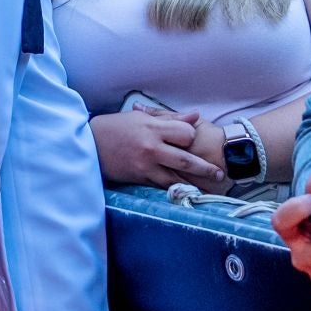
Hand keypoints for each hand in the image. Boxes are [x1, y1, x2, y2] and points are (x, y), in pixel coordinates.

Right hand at [88, 108, 223, 188]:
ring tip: (209, 190)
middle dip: (205, 168)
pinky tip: (186, 193)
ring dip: (195, 184)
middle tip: (220, 174)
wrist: (89, 144)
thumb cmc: (115, 128)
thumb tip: (195, 116)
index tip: (195, 143)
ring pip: (176, 177)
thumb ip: (170, 118)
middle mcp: (152, 146)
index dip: (193, 137)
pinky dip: (175, 190)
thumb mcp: (141, 118)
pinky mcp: (139, 177)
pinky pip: (162, 185)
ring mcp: (146, 164)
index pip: (185, 133)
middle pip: (186, 159)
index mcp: (153, 127)